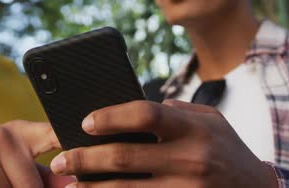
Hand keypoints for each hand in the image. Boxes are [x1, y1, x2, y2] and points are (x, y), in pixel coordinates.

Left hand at [50, 100, 276, 187]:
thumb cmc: (227, 149)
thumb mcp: (211, 120)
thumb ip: (175, 111)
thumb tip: (133, 108)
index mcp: (194, 128)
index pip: (145, 114)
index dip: (111, 116)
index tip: (85, 122)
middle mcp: (190, 158)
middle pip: (126, 156)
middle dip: (86, 158)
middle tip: (61, 158)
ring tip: (69, 184)